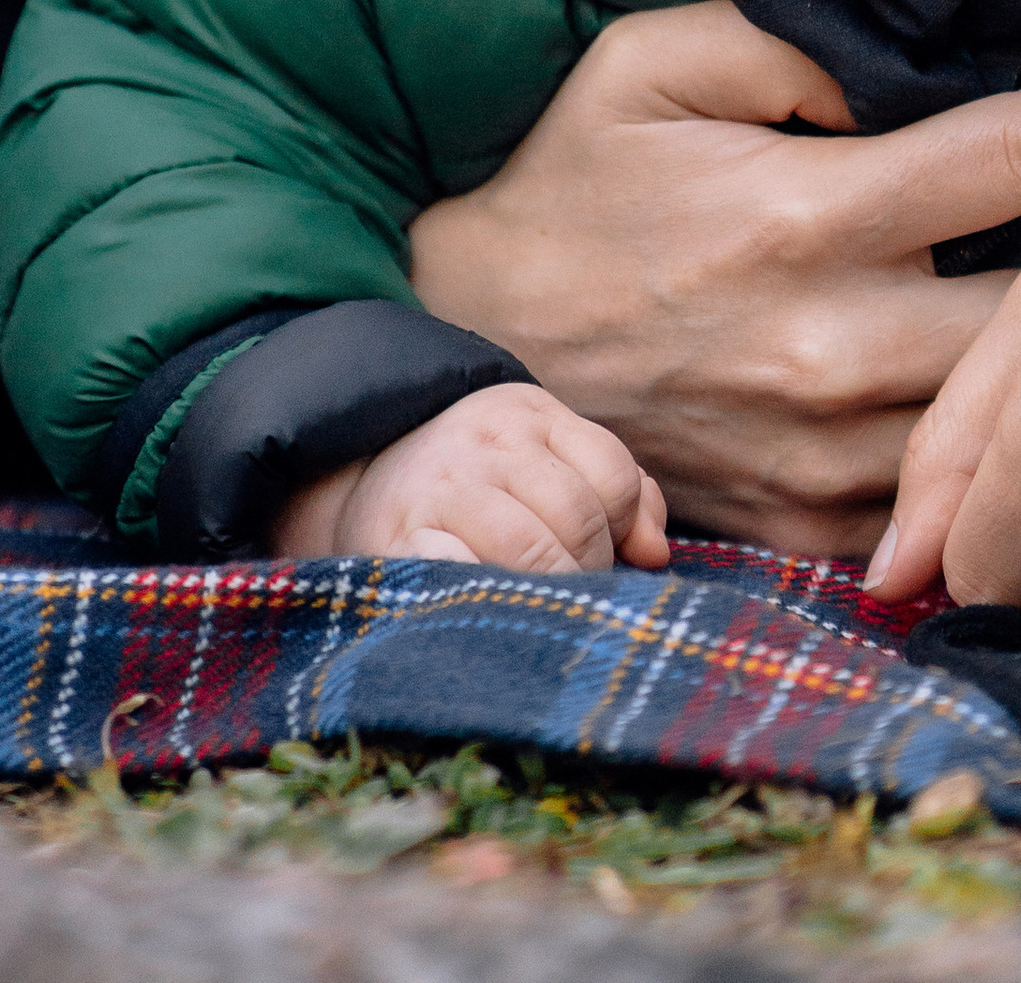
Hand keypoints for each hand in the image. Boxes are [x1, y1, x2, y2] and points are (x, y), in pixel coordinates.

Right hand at [269, 385, 670, 571]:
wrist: (365, 466)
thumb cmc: (483, 474)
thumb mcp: (548, 455)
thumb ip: (620, 492)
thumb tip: (655, 554)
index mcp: (530, 415)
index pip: (613, 476)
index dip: (623, 526)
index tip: (606, 550)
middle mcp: (488, 444)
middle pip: (577, 518)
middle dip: (591, 570)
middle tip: (574, 590)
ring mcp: (443, 490)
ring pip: (530, 551)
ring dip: (551, 593)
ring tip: (542, 604)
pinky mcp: (401, 540)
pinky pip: (466, 576)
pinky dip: (493, 598)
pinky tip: (497, 605)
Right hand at [407, 0, 1020, 554]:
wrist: (464, 338)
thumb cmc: (568, 179)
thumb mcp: (647, 65)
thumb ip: (785, 44)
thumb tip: (906, 54)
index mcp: (808, 215)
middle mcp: (835, 344)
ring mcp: (828, 454)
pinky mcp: (811, 527)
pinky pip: (955, 503)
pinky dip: (1016, 457)